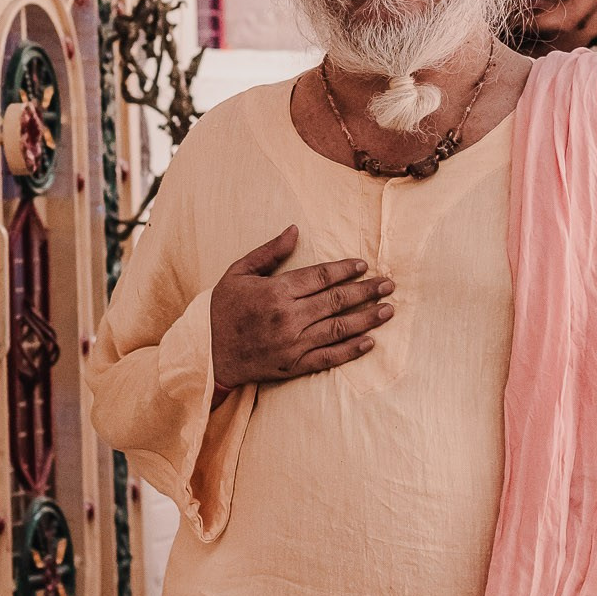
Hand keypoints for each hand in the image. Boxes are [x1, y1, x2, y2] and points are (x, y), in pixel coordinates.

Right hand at [209, 226, 394, 393]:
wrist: (207, 353)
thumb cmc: (223, 310)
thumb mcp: (238, 273)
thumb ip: (269, 252)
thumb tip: (295, 230)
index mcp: (276, 292)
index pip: (320, 277)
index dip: (345, 270)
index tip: (364, 266)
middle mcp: (288, 318)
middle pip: (336, 301)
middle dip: (366, 291)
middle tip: (389, 284)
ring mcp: (292, 344)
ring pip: (338, 329)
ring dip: (367, 319)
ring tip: (388, 310)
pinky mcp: (294, 366)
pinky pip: (329, 358)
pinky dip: (351, 350)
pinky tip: (370, 341)